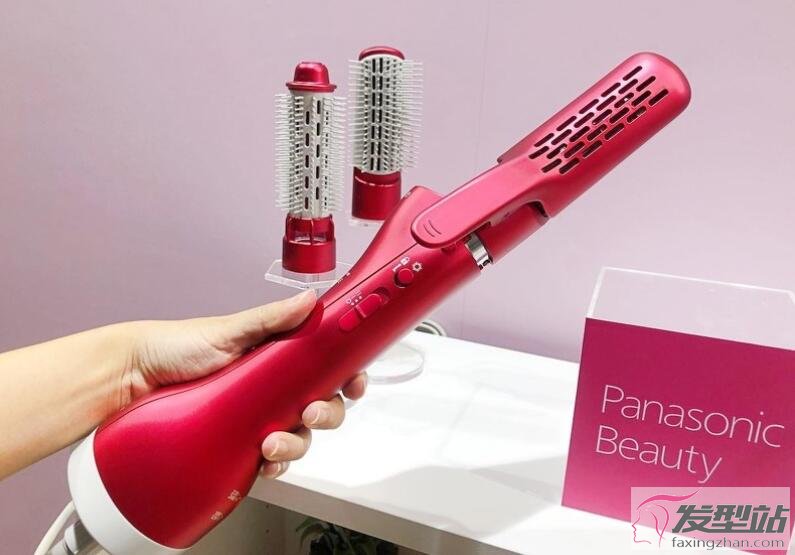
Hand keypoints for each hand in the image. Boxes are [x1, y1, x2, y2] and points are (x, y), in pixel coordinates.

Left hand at [124, 289, 366, 478]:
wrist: (130, 379)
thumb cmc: (175, 347)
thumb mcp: (227, 330)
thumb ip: (271, 319)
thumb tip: (310, 301)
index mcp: (279, 357)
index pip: (326, 368)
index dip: (347, 377)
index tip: (354, 383)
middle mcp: (273, 388)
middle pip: (322, 406)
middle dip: (327, 414)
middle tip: (311, 412)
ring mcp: (257, 418)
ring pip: (299, 437)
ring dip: (297, 443)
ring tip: (273, 443)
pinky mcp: (238, 445)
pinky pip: (270, 461)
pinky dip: (274, 464)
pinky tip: (264, 463)